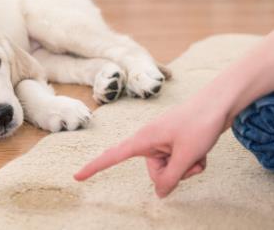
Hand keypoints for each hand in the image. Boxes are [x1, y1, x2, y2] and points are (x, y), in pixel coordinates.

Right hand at [74, 99, 227, 197]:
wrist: (219, 103)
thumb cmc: (200, 123)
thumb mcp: (186, 156)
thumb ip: (171, 178)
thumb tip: (160, 194)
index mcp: (143, 139)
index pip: (112, 156)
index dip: (94, 167)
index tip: (77, 176)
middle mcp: (149, 141)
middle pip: (155, 173)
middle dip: (175, 173)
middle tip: (190, 158)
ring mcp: (162, 142)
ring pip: (170, 170)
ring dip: (187, 167)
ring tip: (198, 151)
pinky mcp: (174, 143)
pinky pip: (179, 162)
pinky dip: (192, 161)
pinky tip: (202, 150)